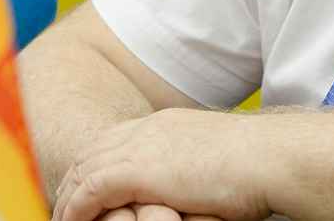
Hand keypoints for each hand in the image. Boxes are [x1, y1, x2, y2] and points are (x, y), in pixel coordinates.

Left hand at [52, 108, 271, 220]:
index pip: (116, 137)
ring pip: (86, 169)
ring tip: (62, 218)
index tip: (84, 183)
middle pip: (94, 150)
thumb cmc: (259, 165)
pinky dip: (77, 206)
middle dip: (73, 176)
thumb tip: (185, 186)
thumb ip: (190, 166)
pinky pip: (93, 189)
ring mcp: (145, 146)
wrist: (271, 158)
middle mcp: (151, 128)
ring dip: (69, 195)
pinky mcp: (143, 170)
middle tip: (62, 203)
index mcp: (168, 122)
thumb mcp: (215, 158)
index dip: (95, 160)